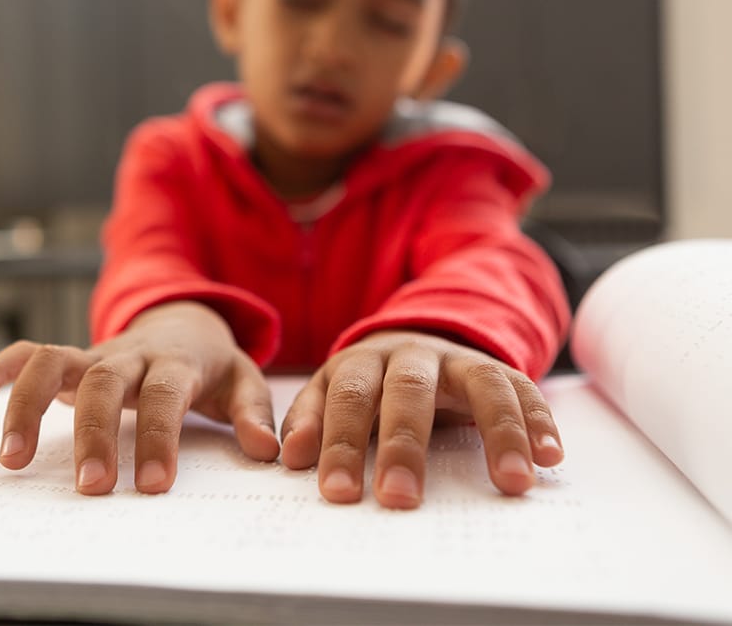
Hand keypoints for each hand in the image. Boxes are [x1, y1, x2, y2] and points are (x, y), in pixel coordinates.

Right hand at [0, 301, 278, 494]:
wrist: (185, 319)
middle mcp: (130, 354)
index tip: (153, 487)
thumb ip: (253, 413)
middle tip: (91, 489)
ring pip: (52, 360)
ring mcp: (95, 353)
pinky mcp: (71, 358)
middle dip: (92, 433)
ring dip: (26, 403)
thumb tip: (267, 451)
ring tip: (11, 460)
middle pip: (103, 381)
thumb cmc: (212, 364)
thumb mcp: (243, 382)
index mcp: (177, 362)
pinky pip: (27, 352)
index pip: (165, 396)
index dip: (158, 437)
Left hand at [280, 331, 564, 508]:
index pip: (349, 398)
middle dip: (404, 446)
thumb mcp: (328, 393)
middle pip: (408, 392)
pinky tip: (550, 456)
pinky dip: (538, 419)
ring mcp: (458, 359)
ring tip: (512, 483)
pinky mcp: (497, 368)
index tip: (338, 493)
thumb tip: (290, 457)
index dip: (340, 443)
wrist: (411, 341)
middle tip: (399, 498)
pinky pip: (523, 387)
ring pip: (481, 384)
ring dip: (499, 431)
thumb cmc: (365, 384)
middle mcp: (411, 355)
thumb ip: (308, 420)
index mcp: (362, 361)